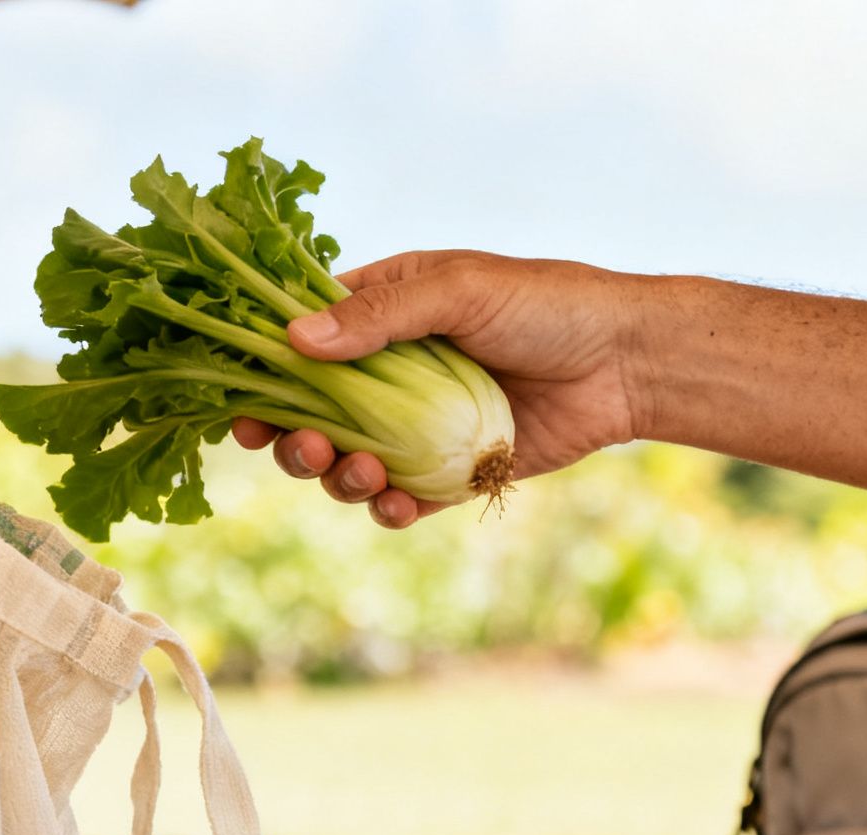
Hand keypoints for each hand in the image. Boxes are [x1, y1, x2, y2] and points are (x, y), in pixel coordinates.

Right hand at [233, 250, 644, 526]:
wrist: (626, 362)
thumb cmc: (546, 305)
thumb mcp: (460, 292)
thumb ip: (380, 318)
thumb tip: (296, 340)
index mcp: (382, 314)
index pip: (301, 342)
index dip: (264, 375)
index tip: (240, 405)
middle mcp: (390, 374)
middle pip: (311, 413)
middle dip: (294, 438)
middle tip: (302, 448)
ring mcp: (417, 427)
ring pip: (348, 463)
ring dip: (338, 477)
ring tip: (359, 476)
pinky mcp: (450, 473)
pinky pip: (401, 500)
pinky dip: (387, 510)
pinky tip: (394, 507)